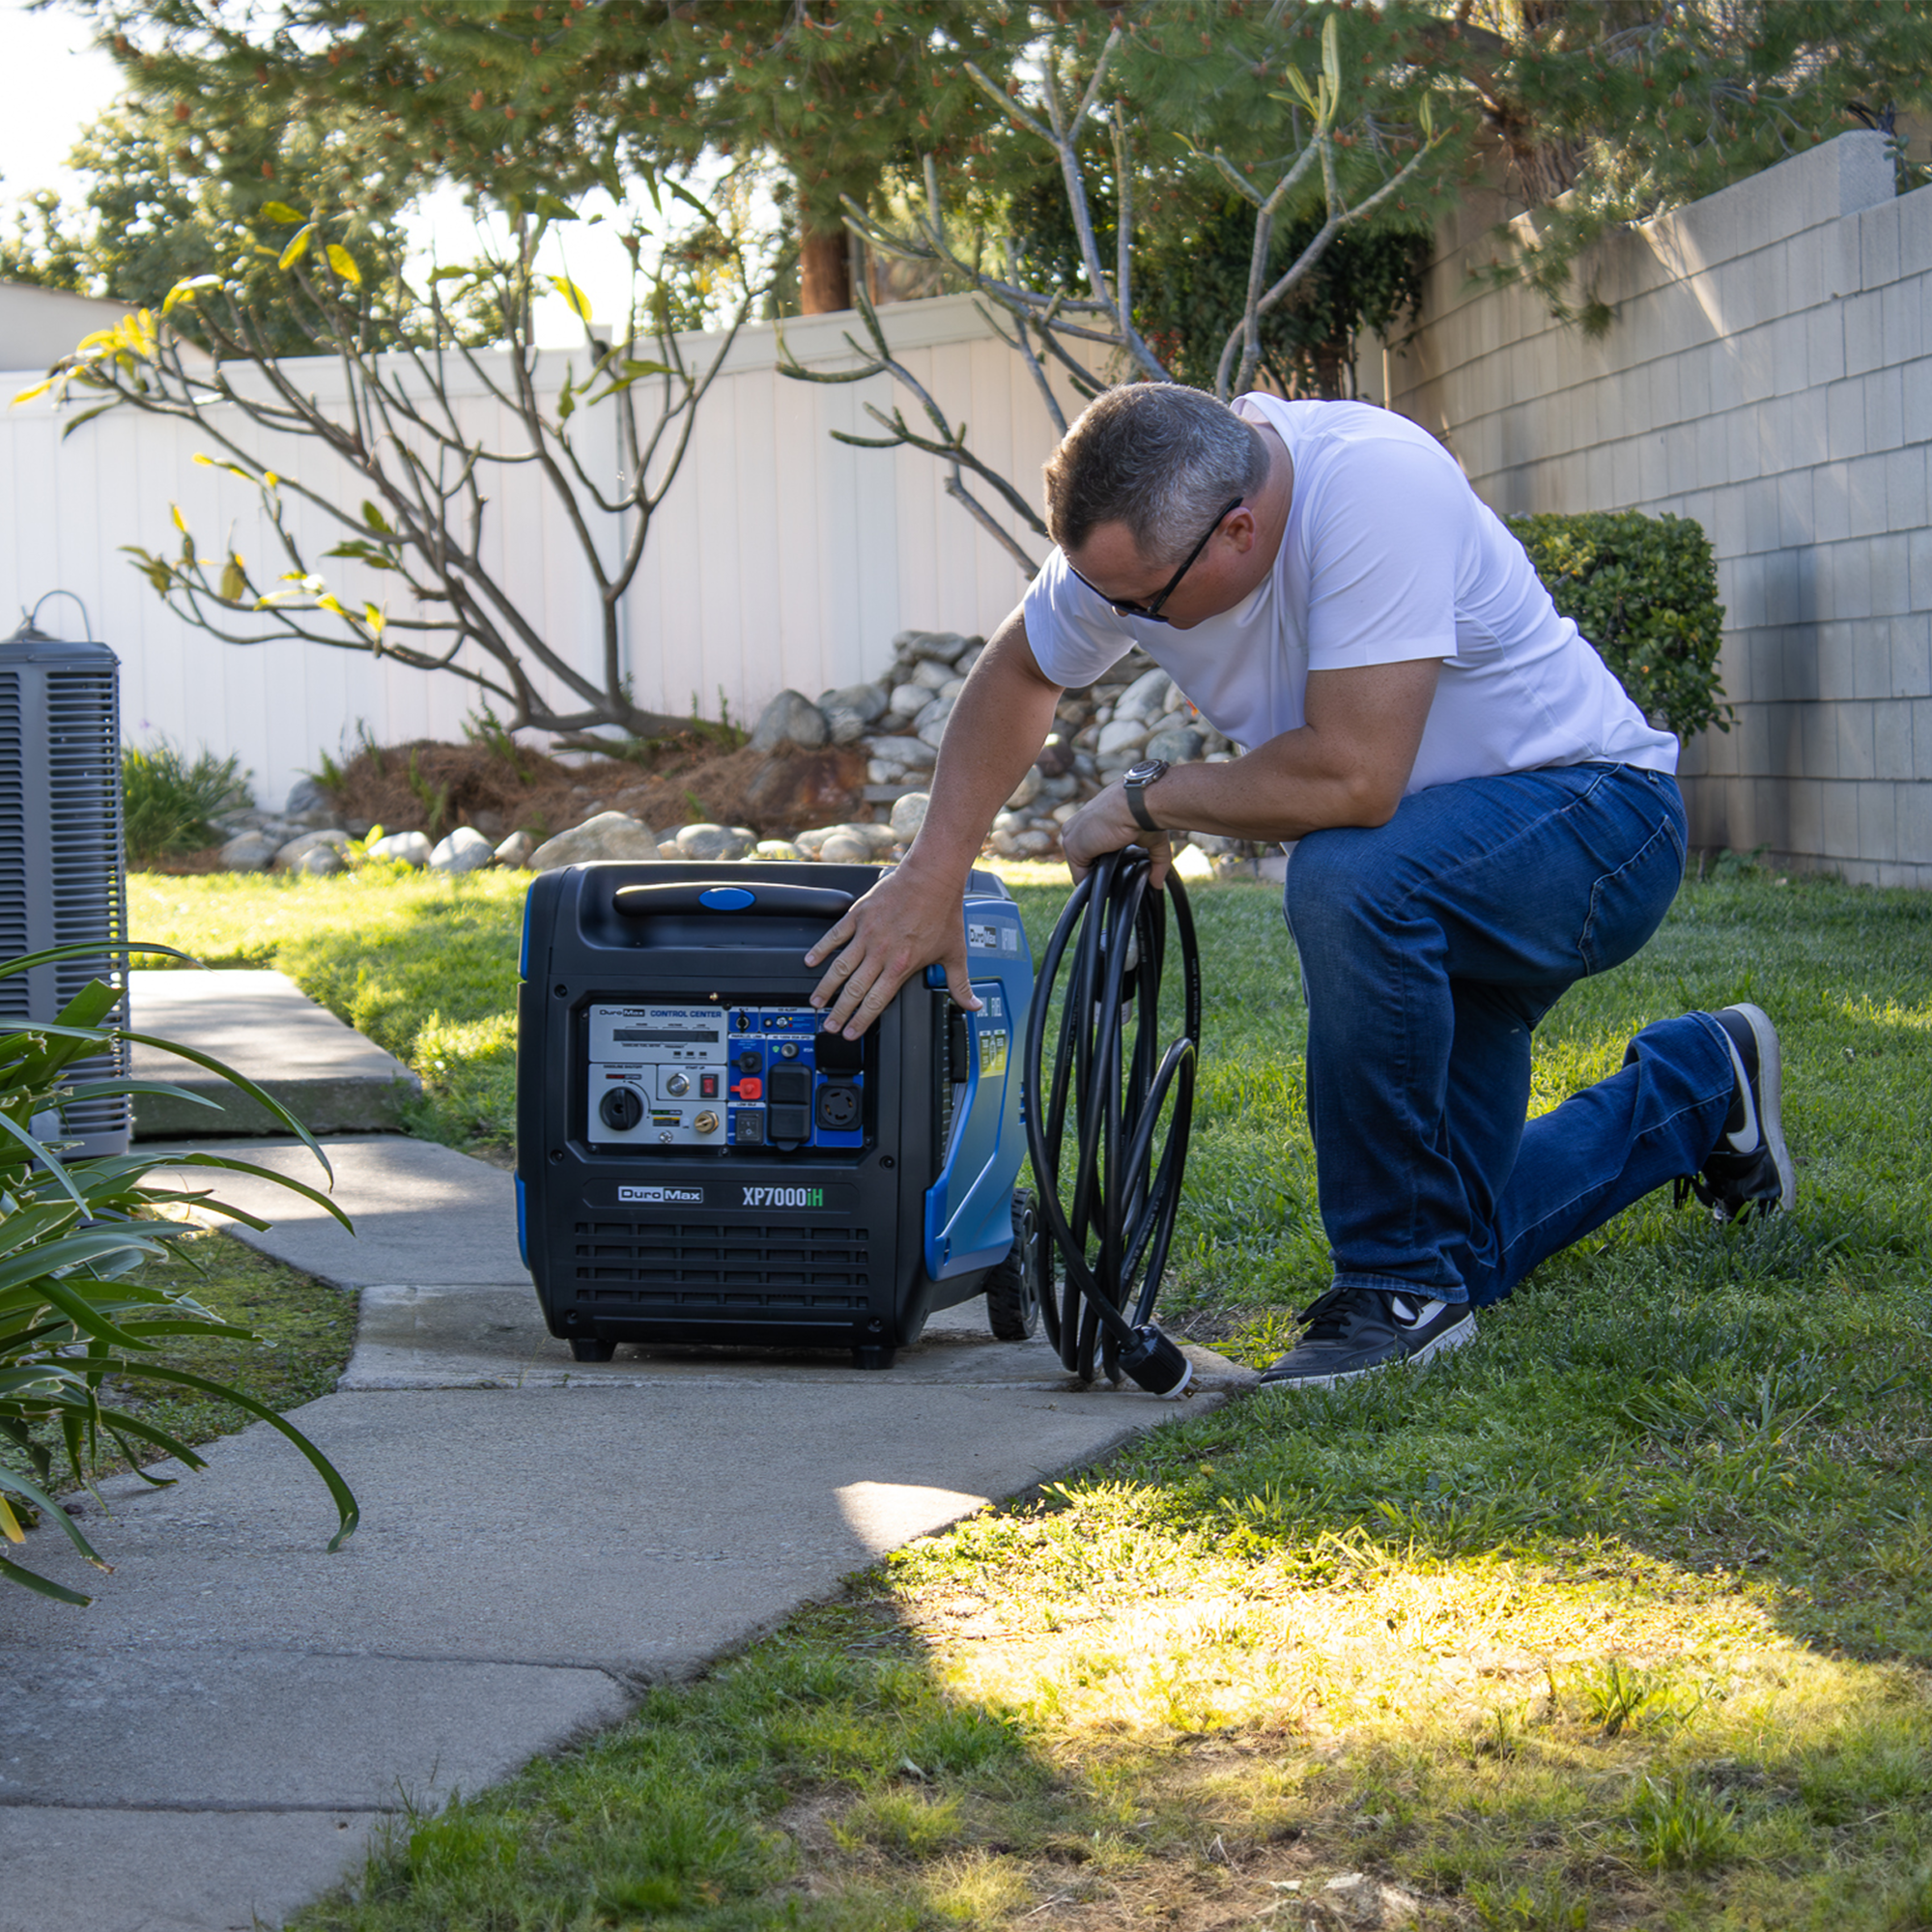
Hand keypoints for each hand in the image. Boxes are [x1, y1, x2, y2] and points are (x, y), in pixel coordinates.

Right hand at [804, 864, 982, 1037]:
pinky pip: (835, 936)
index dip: (861, 1021)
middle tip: (828, 1024)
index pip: (876, 1002)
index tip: (850, 1032)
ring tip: (816, 1001)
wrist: (932, 878)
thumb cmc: (942, 911)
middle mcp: (881, 953)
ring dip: (826, 986)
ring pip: (840, 967)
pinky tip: (810, 961)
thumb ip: (960, 984)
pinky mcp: (859, 916)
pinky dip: (821, 949)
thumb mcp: (955, 953)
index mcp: (901, 965)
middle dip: (839, 1011)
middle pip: (854, 990)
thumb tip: (972, 1005)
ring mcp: (867, 934)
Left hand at [1060, 782, 1170, 887]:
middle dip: (1100, 870)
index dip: (1104, 861)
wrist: (1139, 802)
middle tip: (1118, 877)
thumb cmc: (1147, 813)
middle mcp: (1080, 825)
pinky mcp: (1073, 846)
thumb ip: (1154, 862)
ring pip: (1080, 867)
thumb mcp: (1151, 840)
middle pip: (1083, 858)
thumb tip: (1158, 884)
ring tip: (1114, 881)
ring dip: (1096, 876)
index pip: (1091, 847)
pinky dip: (1092, 884)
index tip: (1119, 870)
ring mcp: (1073, 834)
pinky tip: (1106, 884)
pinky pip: (1079, 875)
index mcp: (1094, 819)